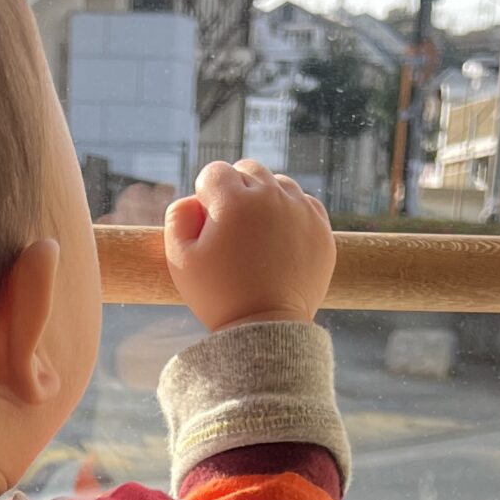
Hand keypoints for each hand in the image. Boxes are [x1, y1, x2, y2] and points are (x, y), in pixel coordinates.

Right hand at [164, 162, 336, 332]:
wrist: (267, 329)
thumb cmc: (218, 296)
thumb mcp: (180, 260)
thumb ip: (178, 217)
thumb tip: (192, 200)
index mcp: (234, 198)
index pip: (213, 172)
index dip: (205, 197)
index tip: (209, 226)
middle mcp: (271, 195)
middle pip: (248, 170)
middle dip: (236, 191)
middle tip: (232, 230)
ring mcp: (301, 209)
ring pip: (278, 183)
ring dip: (265, 200)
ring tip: (257, 236)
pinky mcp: (321, 228)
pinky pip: (305, 203)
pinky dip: (291, 214)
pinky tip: (279, 240)